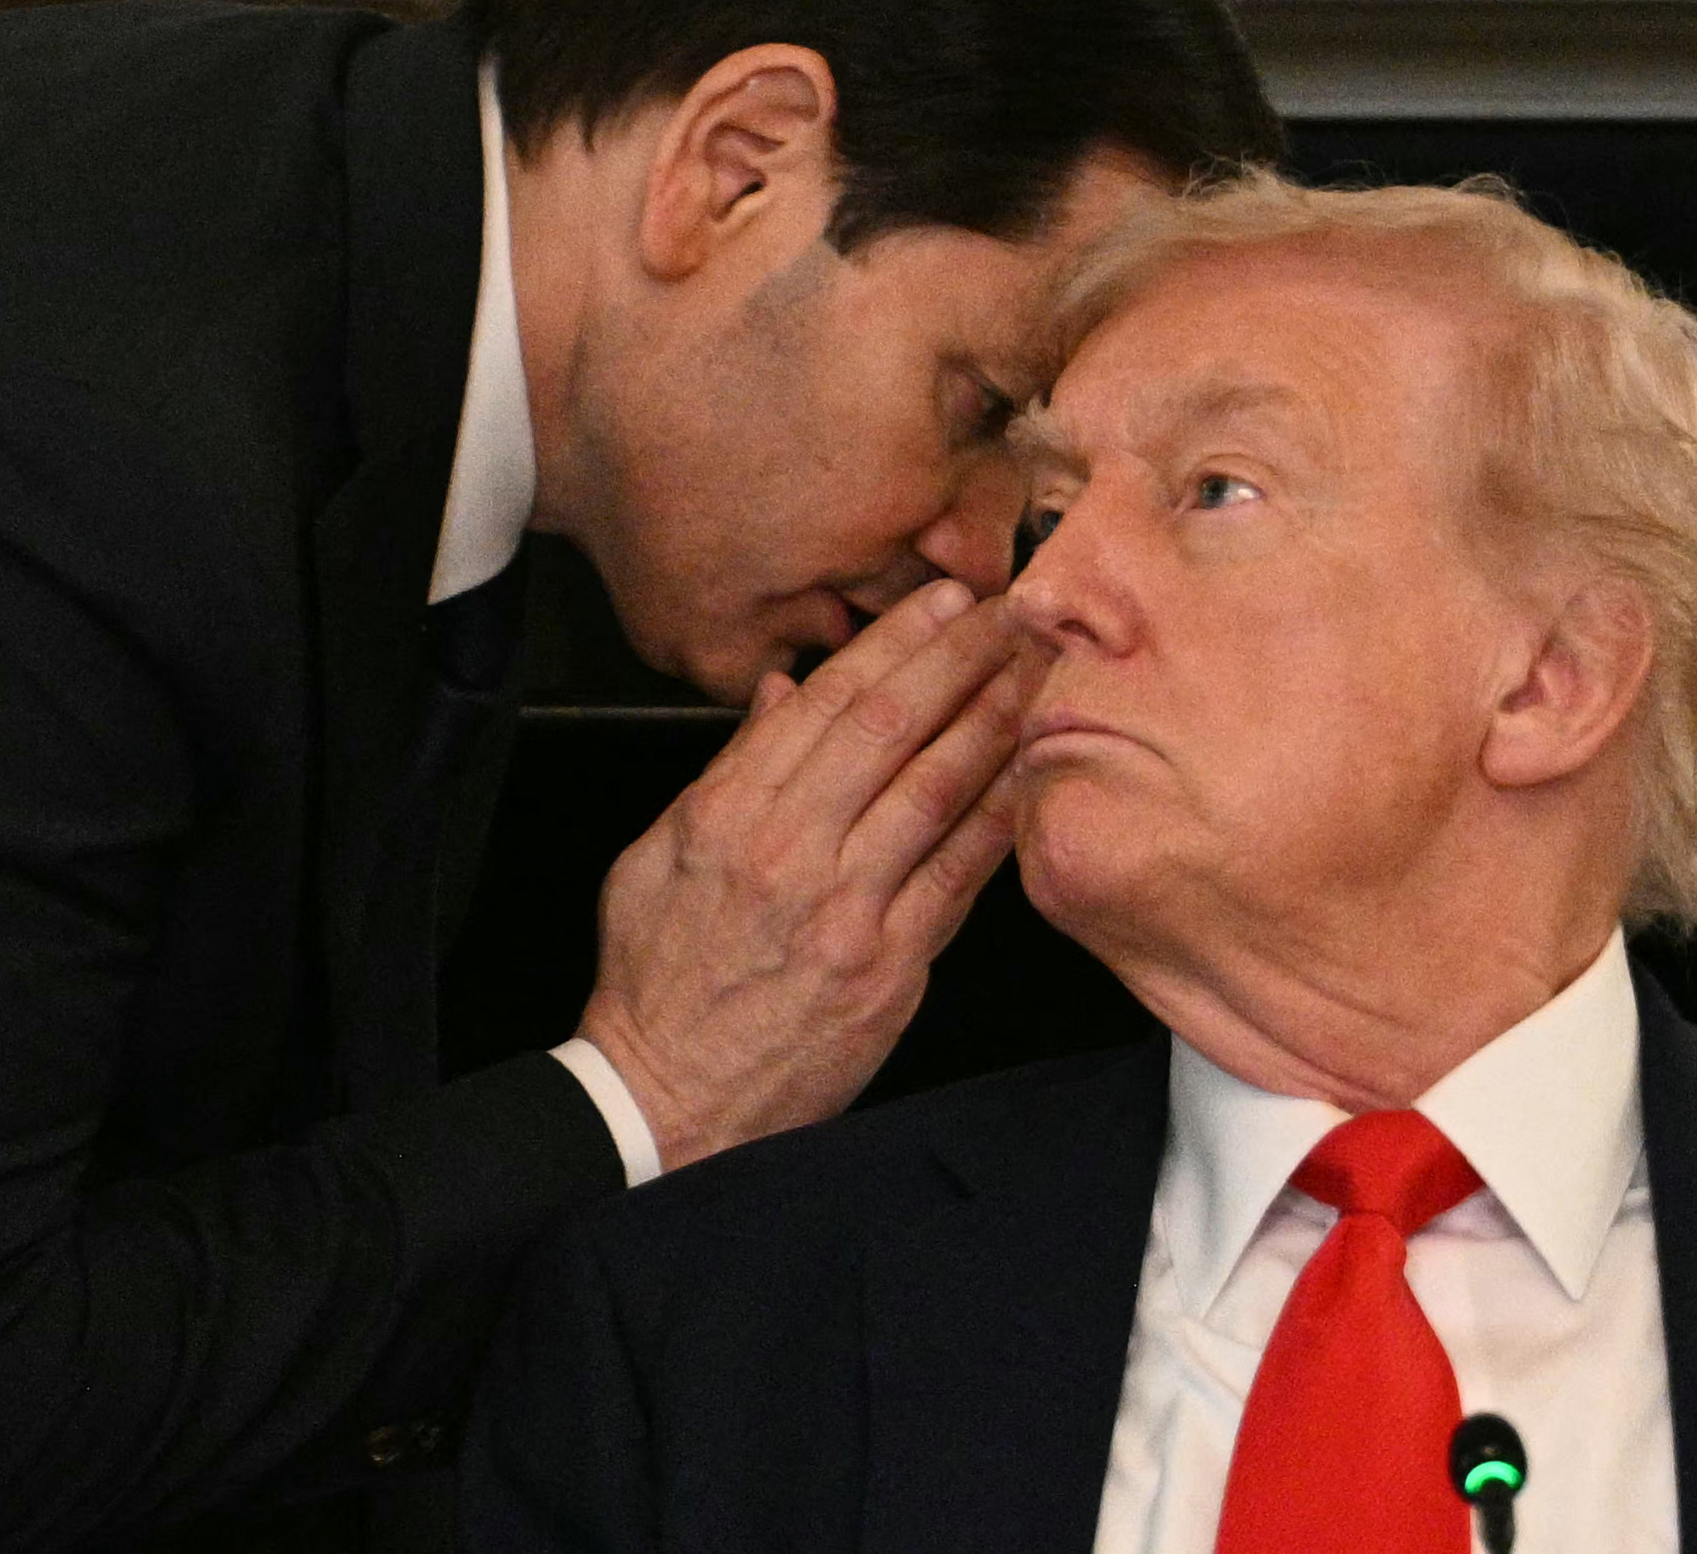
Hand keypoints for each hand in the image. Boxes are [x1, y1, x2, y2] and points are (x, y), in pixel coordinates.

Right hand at [576, 579, 1036, 1169]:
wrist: (665, 1098)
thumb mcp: (661, 856)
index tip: (941, 600)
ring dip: (994, 721)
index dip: (894, 641)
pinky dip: (999, 819)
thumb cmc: (659, 979)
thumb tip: (785, 692)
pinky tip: (1033, 773)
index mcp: (727, 813)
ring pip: (935, 790)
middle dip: (959, 658)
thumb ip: (732, 770)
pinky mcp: (887, 967)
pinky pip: (958, 877)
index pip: (826, 702)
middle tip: (1012, 610)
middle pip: (891, 729)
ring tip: (1037, 672)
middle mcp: (788, 851)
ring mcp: (843, 910)